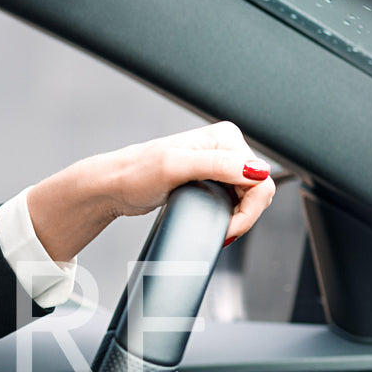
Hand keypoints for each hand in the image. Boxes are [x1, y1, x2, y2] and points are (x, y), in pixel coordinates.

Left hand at [27, 120, 275, 261]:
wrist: (111, 187)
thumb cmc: (134, 174)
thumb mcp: (175, 167)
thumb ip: (217, 165)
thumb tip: (255, 170)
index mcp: (224, 138)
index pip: (260, 176)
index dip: (249, 208)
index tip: (229, 228)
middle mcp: (224, 148)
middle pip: (258, 187)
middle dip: (245, 215)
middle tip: (225, 234)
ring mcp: (217, 164)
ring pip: (248, 196)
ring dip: (238, 216)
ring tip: (221, 230)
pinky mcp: (208, 180)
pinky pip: (233, 200)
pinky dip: (230, 215)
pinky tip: (219, 223)